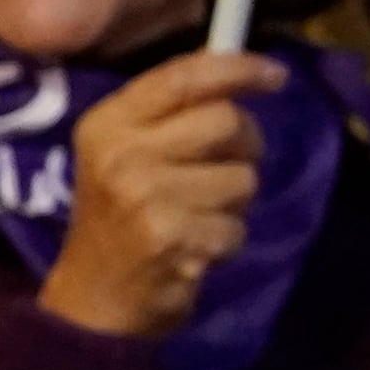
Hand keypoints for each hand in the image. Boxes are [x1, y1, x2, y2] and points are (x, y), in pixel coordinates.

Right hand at [35, 50, 281, 339]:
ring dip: (235, 202)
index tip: (276, 75)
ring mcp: (146, 197)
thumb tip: (233, 67)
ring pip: (242, 177)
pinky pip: (237, 226)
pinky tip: (195, 249)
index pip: (182, 77)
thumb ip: (169, 112)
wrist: (93, 301)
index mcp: (107, 124)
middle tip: (232, 165)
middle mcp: (122, 154)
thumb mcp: (122, 154)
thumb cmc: (116, 220)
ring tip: (199, 217)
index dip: (237, 69)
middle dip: (246, 144)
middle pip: (225, 121)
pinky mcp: (172, 238)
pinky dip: (227, 241)